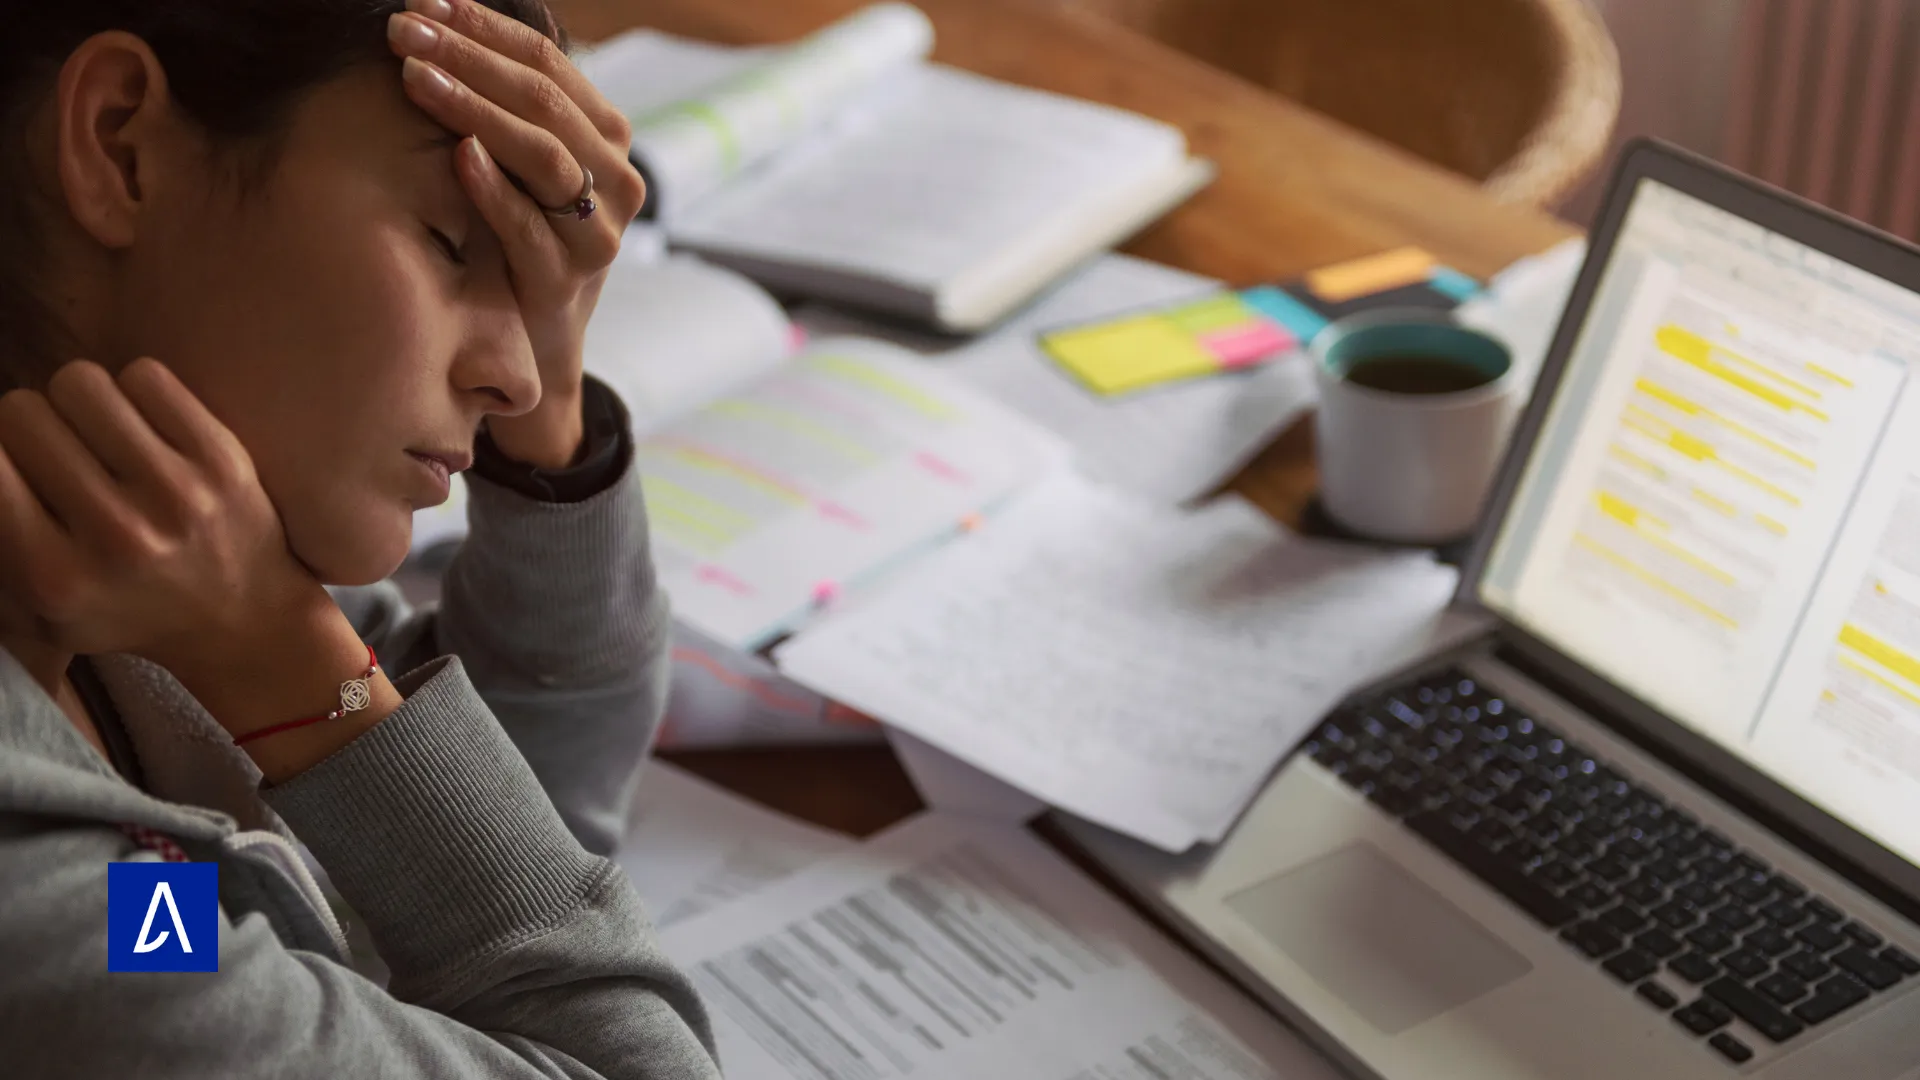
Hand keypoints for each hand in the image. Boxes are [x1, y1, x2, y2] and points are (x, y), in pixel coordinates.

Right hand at [0, 360, 331, 672]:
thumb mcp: (38, 609)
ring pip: (79, 382)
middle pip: (22, 411)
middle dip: (28, 425)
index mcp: (54, 576)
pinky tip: (143, 428)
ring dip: (79, 403)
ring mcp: (174, 493)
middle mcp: (115, 534)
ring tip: (96, 436)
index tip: (12, 462)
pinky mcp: (223, 458)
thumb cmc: (127, 607)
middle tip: (55, 451)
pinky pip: (144, 374)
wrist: (246, 618)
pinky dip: (134, 392)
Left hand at [388, 0, 647, 466]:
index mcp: (607, 138)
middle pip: (544, 101)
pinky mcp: (568, 281)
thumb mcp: (520, 166)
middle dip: (470, 59)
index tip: (426, 5)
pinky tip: (456, 154)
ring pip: (544, 155)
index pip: (550, 63)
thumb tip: (448, 21)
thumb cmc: (517, 241)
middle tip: (404, 33)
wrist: (535, 345)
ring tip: (416, 79)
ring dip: (475, 110)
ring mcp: (598, 233)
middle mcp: (617, 180)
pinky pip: (530, 226)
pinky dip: (493, 188)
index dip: (488, 29)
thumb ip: (508, 108)